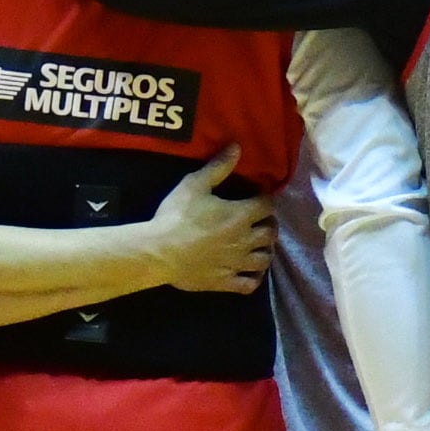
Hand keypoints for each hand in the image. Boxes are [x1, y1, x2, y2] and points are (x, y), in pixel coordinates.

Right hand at [149, 146, 276, 294]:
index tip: (256, 195)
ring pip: (265, 259)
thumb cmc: (176, 216)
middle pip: (271, 232)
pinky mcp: (226, 282)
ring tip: (256, 245)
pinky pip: (250, 284)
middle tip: (259, 220)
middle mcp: (245, 240)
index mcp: (241, 215)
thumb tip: (237, 146)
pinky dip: (255, 278)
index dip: (264, 198)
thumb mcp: (194, 185)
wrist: (158, 252)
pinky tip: (250, 271)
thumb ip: (218, 167)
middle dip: (268, 224)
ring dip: (264, 250)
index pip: (267, 204)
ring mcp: (237, 263)